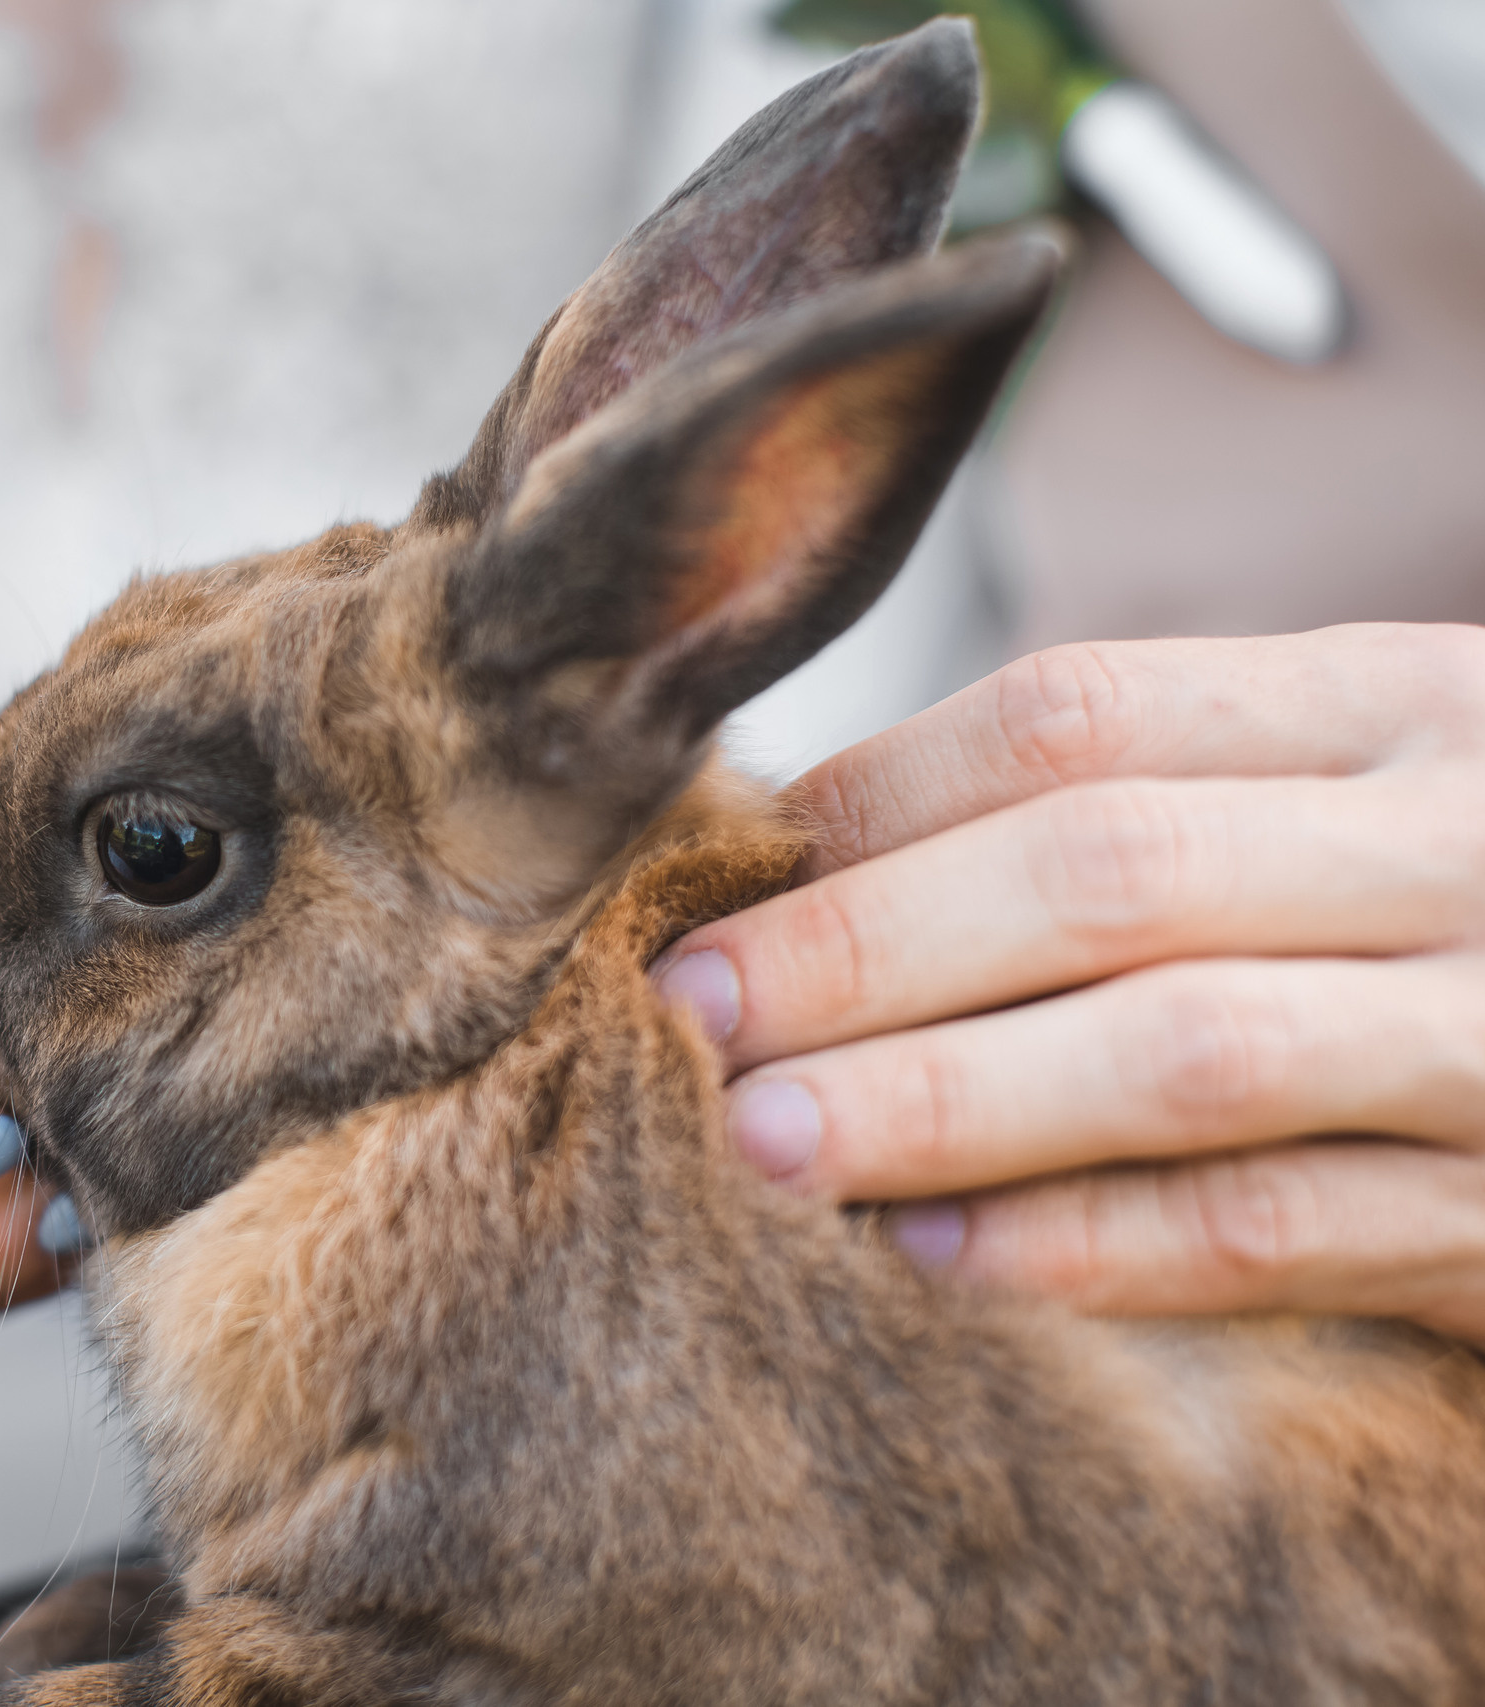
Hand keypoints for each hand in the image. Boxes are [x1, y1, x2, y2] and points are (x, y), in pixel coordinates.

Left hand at [655, 624, 1484, 1346]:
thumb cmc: (1467, 893)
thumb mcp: (1353, 784)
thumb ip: (1149, 794)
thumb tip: (813, 853)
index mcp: (1393, 699)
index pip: (1080, 715)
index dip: (869, 806)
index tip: (707, 881)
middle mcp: (1462, 838)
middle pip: (1105, 870)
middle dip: (863, 950)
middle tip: (682, 1018)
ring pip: (1184, 1051)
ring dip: (945, 1102)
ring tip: (760, 1143)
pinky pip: (1286, 1233)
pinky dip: (1095, 1249)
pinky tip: (934, 1255)